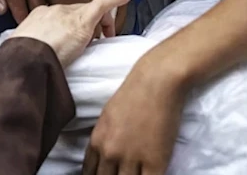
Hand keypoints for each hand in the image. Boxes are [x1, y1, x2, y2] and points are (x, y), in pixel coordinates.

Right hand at [10, 0, 131, 66]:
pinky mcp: (83, 20)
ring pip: (90, 11)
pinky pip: (102, 4)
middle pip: (77, 12)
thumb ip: (34, 50)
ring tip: (106, 38)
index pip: (61, 16)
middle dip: (88, 24)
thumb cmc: (22, 60)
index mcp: (38, 17)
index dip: (70, 25)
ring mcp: (68, 14)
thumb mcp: (25, 52)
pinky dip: (115, 0)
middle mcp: (54, 11)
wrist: (24, 60)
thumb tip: (39, 58)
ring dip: (101, 22)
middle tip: (94, 42)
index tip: (72, 35)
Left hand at [82, 55, 187, 174]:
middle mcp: (110, 153)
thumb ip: (104, 139)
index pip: (89, 172)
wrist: (157, 81)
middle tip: (120, 174)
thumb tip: (105, 155)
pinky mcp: (155, 162)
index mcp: (97, 141)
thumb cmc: (134, 92)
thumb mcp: (108, 116)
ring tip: (134, 174)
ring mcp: (132, 159)